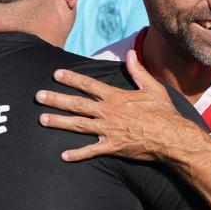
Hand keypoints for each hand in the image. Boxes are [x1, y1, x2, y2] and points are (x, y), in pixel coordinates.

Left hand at [36, 50, 204, 162]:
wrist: (172, 138)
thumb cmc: (163, 112)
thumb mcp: (152, 88)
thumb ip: (138, 71)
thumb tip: (131, 53)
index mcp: (116, 97)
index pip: (89, 85)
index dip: (71, 78)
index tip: (56, 74)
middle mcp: (108, 112)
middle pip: (77, 104)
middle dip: (56, 99)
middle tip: (38, 96)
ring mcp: (108, 130)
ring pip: (78, 125)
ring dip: (58, 122)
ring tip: (42, 119)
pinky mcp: (112, 147)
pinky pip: (91, 151)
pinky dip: (77, 154)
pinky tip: (63, 155)